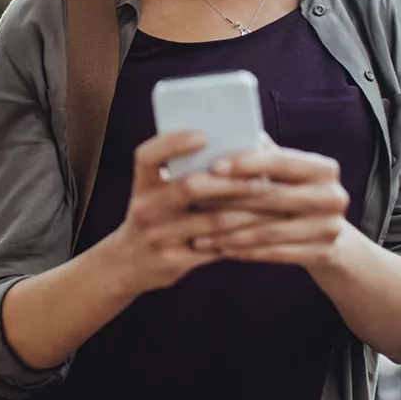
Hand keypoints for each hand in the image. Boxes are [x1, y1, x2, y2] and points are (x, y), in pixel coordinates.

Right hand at [103, 131, 271, 294]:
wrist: (129, 263)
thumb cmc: (155, 216)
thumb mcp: (154, 192)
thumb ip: (180, 171)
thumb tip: (231, 146)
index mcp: (142, 184)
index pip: (149, 156)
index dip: (174, 143)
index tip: (205, 136)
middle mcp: (146, 209)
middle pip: (190, 187)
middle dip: (230, 181)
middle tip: (260, 177)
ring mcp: (159, 236)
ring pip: (212, 220)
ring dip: (247, 210)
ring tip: (271, 202)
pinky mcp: (175, 261)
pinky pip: (216, 247)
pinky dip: (242, 236)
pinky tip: (261, 228)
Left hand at [190, 136, 351, 270]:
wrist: (333, 237)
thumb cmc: (294, 193)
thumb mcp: (285, 173)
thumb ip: (261, 154)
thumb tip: (220, 133)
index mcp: (323, 168)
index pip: (280, 162)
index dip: (246, 163)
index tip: (214, 166)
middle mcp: (332, 196)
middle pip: (271, 198)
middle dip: (229, 200)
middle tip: (194, 202)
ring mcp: (330, 228)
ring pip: (269, 231)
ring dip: (229, 232)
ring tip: (198, 233)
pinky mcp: (323, 254)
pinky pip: (274, 254)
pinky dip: (243, 251)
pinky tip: (219, 249)